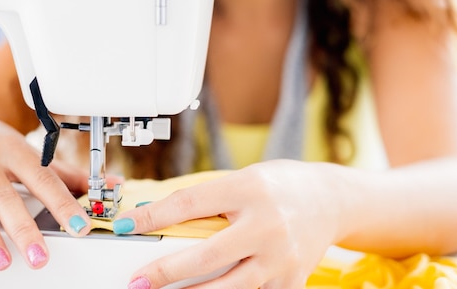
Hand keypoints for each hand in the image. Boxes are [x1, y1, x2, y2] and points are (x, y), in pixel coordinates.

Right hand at [0, 109, 91, 269]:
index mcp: (14, 151)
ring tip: (1, 260)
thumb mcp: (27, 153)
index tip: (79, 227)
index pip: (43, 179)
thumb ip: (66, 174)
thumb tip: (113, 184)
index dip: (62, 203)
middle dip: (23, 228)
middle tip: (39, 257)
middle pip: (5, 195)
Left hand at [114, 160, 341, 288]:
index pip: (189, 203)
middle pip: (205, 256)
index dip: (152, 217)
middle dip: (165, 273)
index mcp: (248, 189)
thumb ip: (208, 199)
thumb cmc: (281, 185)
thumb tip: (160, 217)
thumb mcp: (244, 179)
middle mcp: (266, 224)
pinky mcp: (292, 280)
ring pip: (228, 287)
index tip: (126, 226)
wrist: (331, 200)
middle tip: (138, 281)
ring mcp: (281, 256)